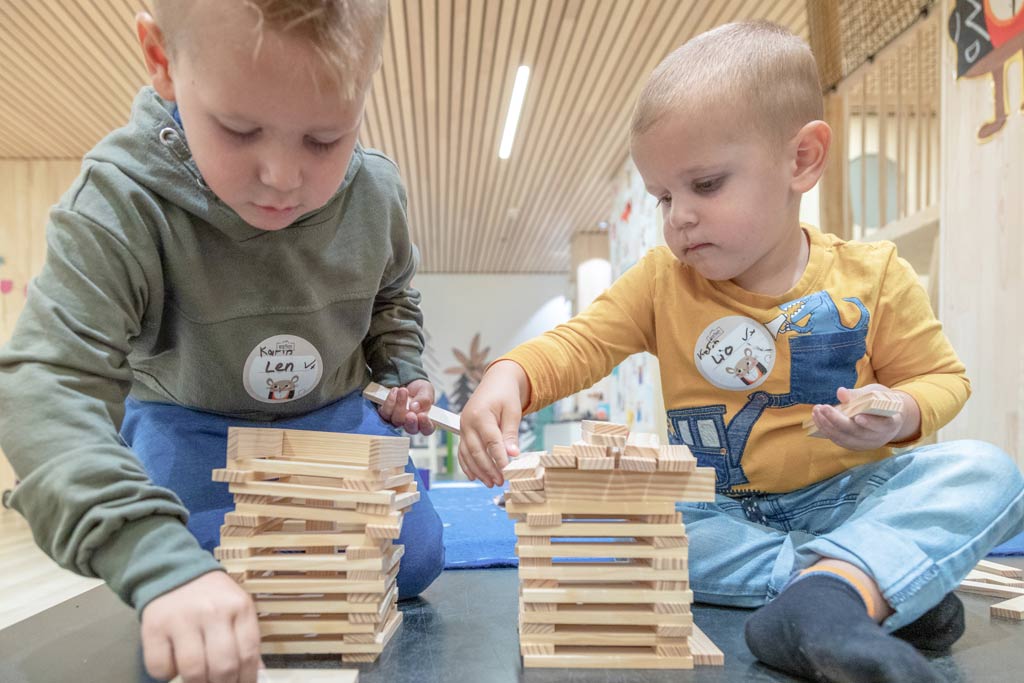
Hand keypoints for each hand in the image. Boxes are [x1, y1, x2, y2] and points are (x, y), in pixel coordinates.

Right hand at [141, 570, 261, 682]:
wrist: (174, 570)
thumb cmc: (211, 596)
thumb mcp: (236, 609)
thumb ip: (245, 639)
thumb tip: (256, 675)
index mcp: (239, 607)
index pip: (248, 654)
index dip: (246, 680)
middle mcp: (213, 612)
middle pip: (222, 667)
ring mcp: (182, 619)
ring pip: (193, 671)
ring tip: (198, 680)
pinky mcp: (154, 627)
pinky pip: (161, 667)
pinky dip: (166, 675)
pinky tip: (173, 665)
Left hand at [377, 379, 435, 434]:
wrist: (409, 385)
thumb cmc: (421, 391)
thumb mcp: (427, 391)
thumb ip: (424, 400)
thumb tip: (415, 407)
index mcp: (426, 421)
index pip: (427, 429)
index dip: (425, 424)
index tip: (422, 415)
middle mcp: (412, 425)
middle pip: (410, 428)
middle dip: (410, 419)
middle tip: (411, 406)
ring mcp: (399, 422)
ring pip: (397, 420)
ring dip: (400, 403)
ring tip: (403, 390)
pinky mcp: (388, 416)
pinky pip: (386, 412)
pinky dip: (390, 400)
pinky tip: (395, 391)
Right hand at [458, 360, 528, 486]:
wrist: (496, 382)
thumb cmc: (505, 395)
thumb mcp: (513, 411)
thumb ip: (511, 433)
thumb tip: (512, 454)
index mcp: (480, 414)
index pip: (491, 441)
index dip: (499, 458)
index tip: (508, 472)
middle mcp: (467, 422)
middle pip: (477, 451)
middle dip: (489, 469)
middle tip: (500, 481)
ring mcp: (463, 427)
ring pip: (468, 454)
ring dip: (479, 471)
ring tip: (491, 482)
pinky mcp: (463, 432)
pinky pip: (462, 452)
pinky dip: (467, 465)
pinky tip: (475, 477)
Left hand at [808, 384, 920, 450]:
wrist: (886, 416)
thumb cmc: (879, 401)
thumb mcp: (874, 394)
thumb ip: (858, 394)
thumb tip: (840, 392)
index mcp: (891, 422)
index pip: (882, 425)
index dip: (871, 423)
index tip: (858, 417)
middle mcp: (880, 437)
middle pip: (858, 433)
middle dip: (837, 421)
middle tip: (823, 408)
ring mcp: (867, 444)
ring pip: (846, 439)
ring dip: (828, 426)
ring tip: (816, 411)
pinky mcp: (856, 446)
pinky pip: (840, 441)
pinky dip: (827, 431)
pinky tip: (818, 419)